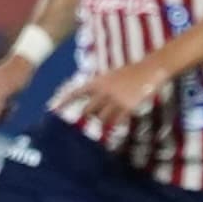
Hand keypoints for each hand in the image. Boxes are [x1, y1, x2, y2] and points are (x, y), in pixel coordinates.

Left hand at [56, 56, 171, 132]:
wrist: (149, 70)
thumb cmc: (131, 71)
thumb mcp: (111, 75)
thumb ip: (100, 85)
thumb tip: (91, 93)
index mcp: (98, 82)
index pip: (77, 92)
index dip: (65, 101)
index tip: (53, 109)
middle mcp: (104, 92)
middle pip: (89, 109)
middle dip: (85, 117)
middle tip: (80, 126)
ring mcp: (115, 100)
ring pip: (102, 117)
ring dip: (100, 124)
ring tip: (99, 131)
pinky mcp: (127, 107)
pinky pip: (118, 120)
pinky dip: (115, 126)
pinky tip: (114, 131)